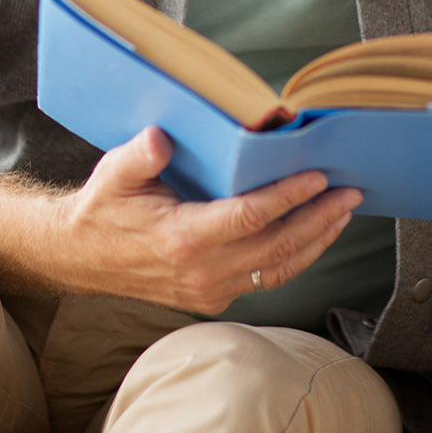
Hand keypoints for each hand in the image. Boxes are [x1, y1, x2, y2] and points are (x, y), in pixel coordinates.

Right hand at [0, 128, 361, 311]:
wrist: (82, 255)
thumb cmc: (104, 206)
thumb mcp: (114, 172)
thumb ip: (139, 155)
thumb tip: (160, 136)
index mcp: (182, 237)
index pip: (249, 217)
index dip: (287, 196)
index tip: (317, 175)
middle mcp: (202, 271)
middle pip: (276, 247)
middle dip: (318, 218)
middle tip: (350, 191)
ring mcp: (209, 289)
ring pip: (277, 269)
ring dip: (315, 240)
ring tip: (343, 212)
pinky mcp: (212, 296)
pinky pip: (265, 278)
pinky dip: (295, 257)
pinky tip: (312, 235)